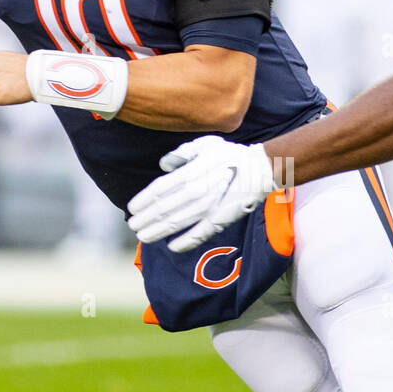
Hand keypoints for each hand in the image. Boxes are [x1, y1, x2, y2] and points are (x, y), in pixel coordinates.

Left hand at [127, 137, 275, 252]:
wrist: (260, 169)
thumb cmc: (231, 155)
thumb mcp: (204, 145)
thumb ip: (181, 154)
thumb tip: (164, 165)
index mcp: (190, 173)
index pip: (159, 190)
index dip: (143, 200)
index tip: (132, 208)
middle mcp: (196, 192)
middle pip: (163, 209)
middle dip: (145, 219)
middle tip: (133, 225)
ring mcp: (208, 208)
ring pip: (177, 223)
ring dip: (157, 232)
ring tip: (143, 237)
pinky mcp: (221, 220)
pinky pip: (200, 234)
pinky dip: (185, 242)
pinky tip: (172, 247)